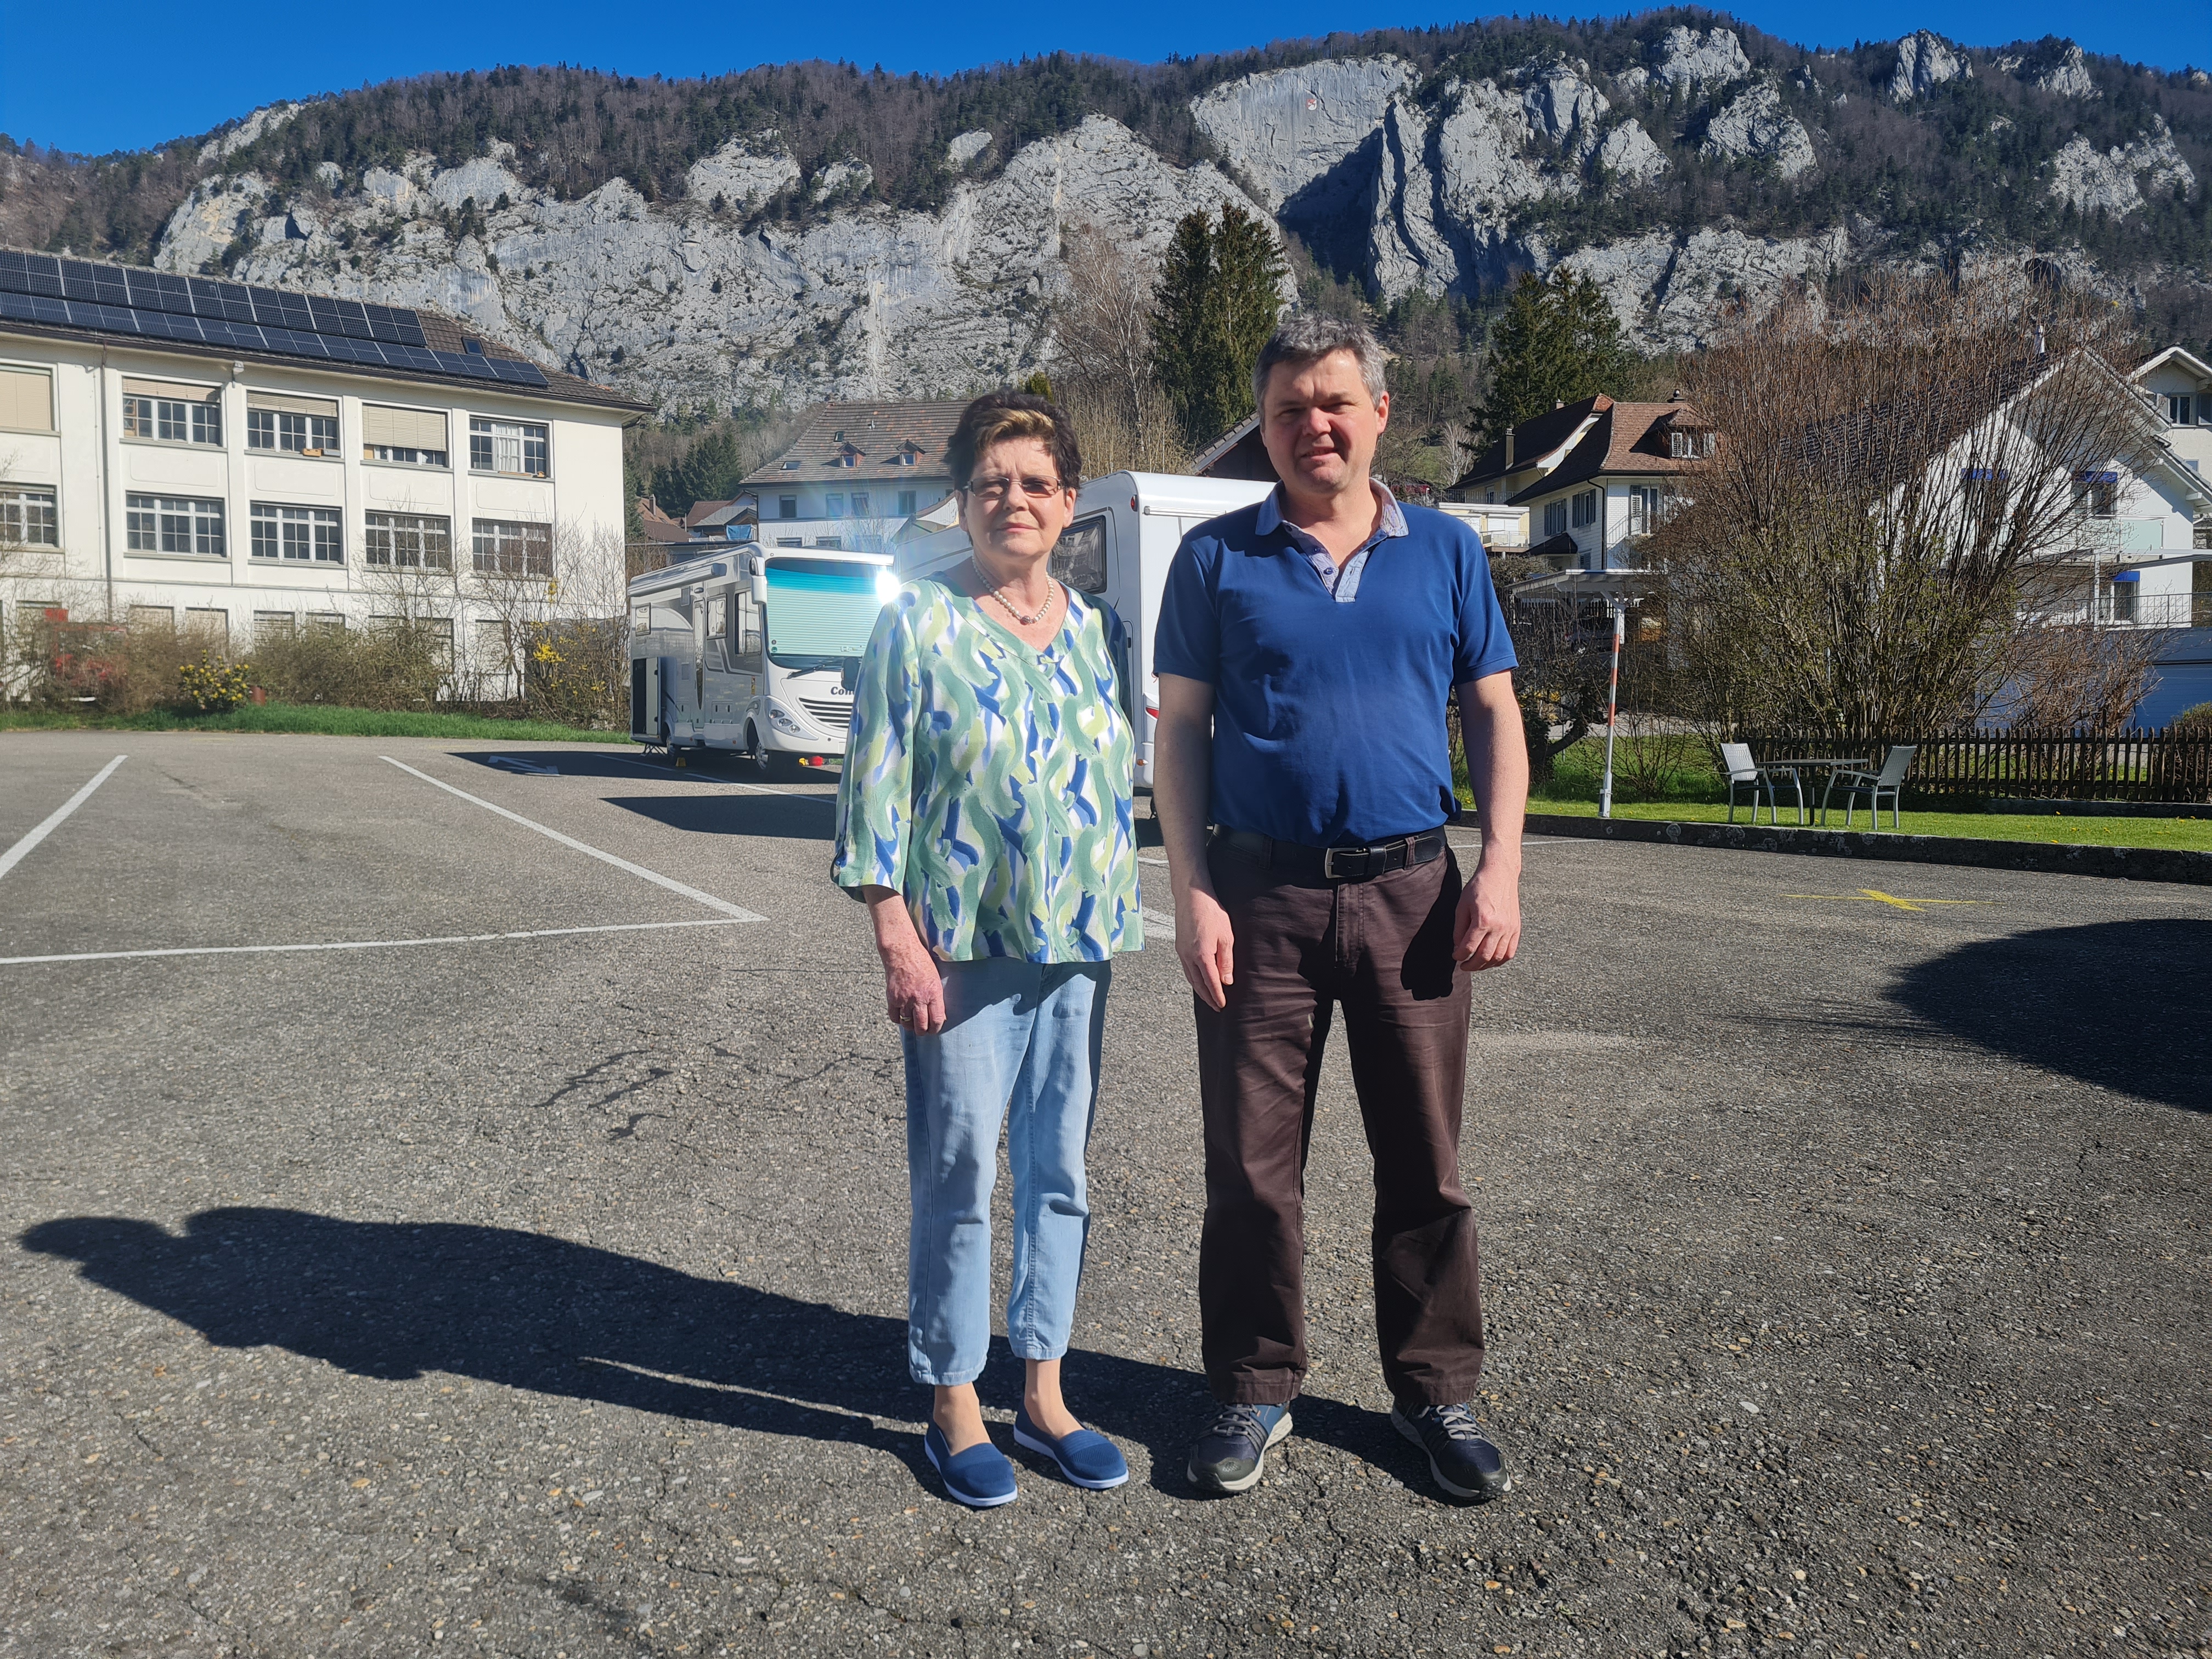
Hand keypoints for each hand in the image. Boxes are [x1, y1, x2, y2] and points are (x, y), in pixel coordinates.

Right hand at [880, 934, 946, 1033]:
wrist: (902, 951)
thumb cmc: (921, 962)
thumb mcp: (935, 979)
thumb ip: (937, 998)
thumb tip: (939, 1015)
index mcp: (933, 993)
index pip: (936, 1020)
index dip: (936, 1028)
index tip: (934, 1029)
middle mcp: (919, 999)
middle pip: (921, 1026)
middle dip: (923, 1031)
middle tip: (923, 1029)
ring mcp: (904, 999)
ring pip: (907, 1024)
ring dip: (910, 1026)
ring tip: (912, 1022)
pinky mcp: (892, 998)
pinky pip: (894, 1017)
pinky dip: (898, 1019)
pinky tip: (902, 1015)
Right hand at [1176, 885, 1235, 1009]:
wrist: (1192, 896)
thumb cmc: (1211, 913)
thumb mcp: (1226, 937)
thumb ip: (1226, 961)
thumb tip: (1226, 981)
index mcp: (1202, 955)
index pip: (1211, 982)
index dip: (1217, 996)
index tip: (1222, 1005)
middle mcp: (1188, 957)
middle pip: (1198, 984)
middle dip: (1208, 997)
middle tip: (1216, 1007)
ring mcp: (1181, 952)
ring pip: (1190, 978)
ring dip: (1199, 990)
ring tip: (1208, 997)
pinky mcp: (1179, 946)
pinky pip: (1186, 969)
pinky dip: (1193, 979)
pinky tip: (1198, 980)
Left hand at [1453, 857, 1520, 971]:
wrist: (1500, 874)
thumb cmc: (1479, 887)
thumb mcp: (1462, 906)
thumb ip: (1459, 929)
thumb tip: (1458, 947)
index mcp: (1483, 920)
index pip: (1469, 947)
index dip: (1459, 956)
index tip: (1455, 956)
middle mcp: (1499, 926)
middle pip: (1484, 956)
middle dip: (1471, 965)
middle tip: (1463, 965)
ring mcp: (1510, 928)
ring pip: (1498, 958)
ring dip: (1485, 965)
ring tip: (1476, 964)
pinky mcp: (1516, 928)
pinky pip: (1510, 952)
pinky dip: (1500, 960)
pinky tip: (1490, 960)